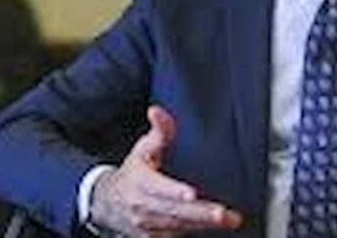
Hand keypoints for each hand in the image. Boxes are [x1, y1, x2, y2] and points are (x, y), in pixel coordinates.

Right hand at [89, 105, 242, 236]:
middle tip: (223, 213)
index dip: (174, 191)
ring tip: (229, 219)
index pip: (157, 187)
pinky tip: (216, 227)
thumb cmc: (133, 172)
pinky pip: (176, 236)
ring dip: (203, 224)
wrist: (106, 202)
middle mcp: (141, 206)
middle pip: (173, 211)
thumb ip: (159, 130)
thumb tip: (156, 111)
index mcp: (139, 182)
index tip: (191, 194)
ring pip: (177, 226)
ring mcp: (146, 225)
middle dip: (199, 213)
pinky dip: (194, 231)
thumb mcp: (143, 148)